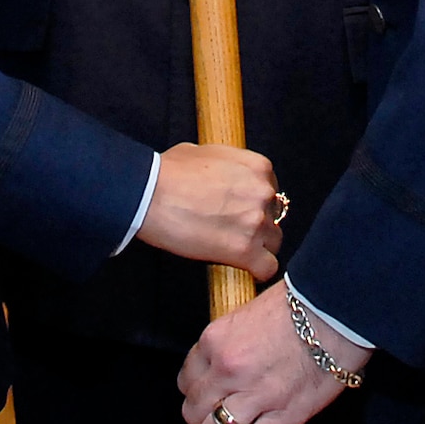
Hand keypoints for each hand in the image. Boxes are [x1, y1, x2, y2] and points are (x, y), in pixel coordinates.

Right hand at [138, 143, 282, 279]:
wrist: (150, 194)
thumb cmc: (169, 172)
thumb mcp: (204, 152)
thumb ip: (226, 166)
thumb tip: (224, 175)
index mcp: (257, 167)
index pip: (271, 190)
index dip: (255, 202)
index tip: (240, 210)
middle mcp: (263, 193)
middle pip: (274, 216)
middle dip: (256, 224)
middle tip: (232, 228)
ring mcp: (256, 222)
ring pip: (274, 242)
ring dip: (257, 246)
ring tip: (232, 248)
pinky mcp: (244, 251)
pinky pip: (267, 268)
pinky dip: (257, 270)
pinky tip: (243, 268)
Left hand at [179, 281, 371, 423]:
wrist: (335, 311)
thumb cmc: (299, 304)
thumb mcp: (249, 313)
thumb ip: (232, 339)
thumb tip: (228, 358)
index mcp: (216, 341)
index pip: (187, 378)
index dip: (192, 393)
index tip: (199, 398)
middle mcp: (227, 371)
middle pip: (194, 410)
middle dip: (197, 422)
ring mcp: (253, 398)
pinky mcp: (281, 419)